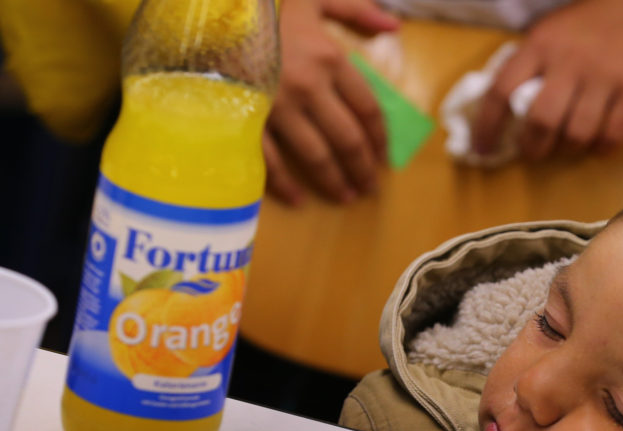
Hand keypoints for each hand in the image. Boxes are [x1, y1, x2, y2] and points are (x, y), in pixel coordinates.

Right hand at [265, 0, 399, 204]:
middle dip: (362, 168)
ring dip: (333, 181)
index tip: (383, 157)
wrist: (206, 11)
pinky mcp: (247, 118)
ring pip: (316, 154)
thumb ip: (355, 10)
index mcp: (330, 59)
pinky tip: (298, 198)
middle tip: (369, 188)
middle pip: (348, 138)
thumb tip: (394, 25)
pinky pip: (271, 159)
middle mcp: (310, 87)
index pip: (367, 109)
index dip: (379, 138)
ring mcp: (277, 106)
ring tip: (345, 196)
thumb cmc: (264, 5)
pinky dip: (285, 184)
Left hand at [472, 0, 622, 159]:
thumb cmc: (591, 24)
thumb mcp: (550, 33)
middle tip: (534, 153)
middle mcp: (569, 60)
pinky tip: (598, 145)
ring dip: (568, 150)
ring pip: (577, 134)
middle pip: (541, 121)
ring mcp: (604, 75)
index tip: (482, 149)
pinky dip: (602, 149)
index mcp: (540, 45)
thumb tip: (504, 115)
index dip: (486, 126)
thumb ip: (529, 67)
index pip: (501, 90)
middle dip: (533, 148)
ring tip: (568, 145)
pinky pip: (613, 135)